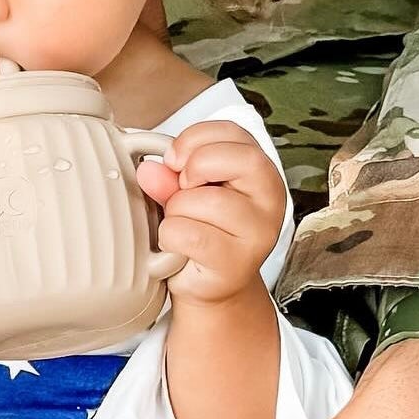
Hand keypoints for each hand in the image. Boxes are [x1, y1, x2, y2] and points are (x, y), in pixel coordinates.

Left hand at [135, 120, 286, 305]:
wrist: (209, 286)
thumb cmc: (201, 231)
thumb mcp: (185, 193)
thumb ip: (169, 177)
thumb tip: (149, 170)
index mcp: (260, 172)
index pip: (234, 133)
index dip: (196, 138)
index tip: (174, 158)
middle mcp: (270, 200)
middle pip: (239, 159)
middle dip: (195, 166)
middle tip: (183, 188)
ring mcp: (259, 233)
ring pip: (206, 200)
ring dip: (177, 210)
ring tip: (182, 224)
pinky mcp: (238, 262)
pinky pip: (190, 234)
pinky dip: (171, 237)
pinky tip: (177, 245)